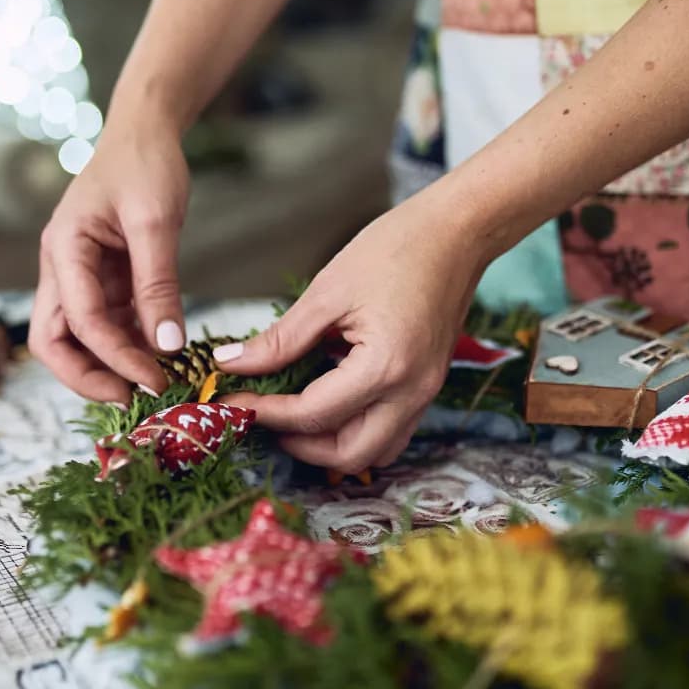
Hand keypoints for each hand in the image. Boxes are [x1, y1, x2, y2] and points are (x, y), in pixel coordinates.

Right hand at [31, 117, 188, 403]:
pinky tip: (162, 359)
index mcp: (63, 249)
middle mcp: (61, 268)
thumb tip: (168, 346)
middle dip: (88, 377)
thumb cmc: (145, 164)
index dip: (115, 357)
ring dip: (111, 365)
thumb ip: (159, 284)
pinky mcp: (103, 280)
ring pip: (78, 339)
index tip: (155, 379)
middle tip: (136, 398)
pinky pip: (107, 324)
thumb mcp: (156, 221)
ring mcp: (79, 276)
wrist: (145, 132)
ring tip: (156, 384)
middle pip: (53, 342)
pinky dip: (129, 346)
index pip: (78, 321)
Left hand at [217, 187, 489, 471]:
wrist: (457, 233)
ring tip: (294, 415)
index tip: (234, 400)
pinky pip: (391, 431)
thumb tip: (231, 363)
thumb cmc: (396, 250)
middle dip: (299, 445)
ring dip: (330, 445)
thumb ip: (280, 339)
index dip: (267, 412)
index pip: (314, 415)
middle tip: (264, 415)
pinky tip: (328, 401)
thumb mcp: (328, 292)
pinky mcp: (427, 387)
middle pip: (348, 455)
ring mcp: (425, 395)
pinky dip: (356, 429)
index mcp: (385, 368)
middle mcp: (411, 394)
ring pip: (375, 452)